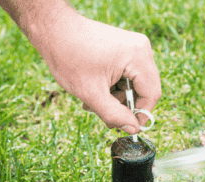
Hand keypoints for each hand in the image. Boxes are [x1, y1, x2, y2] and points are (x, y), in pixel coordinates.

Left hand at [38, 11, 161, 134]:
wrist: (53, 29)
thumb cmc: (69, 56)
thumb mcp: (91, 92)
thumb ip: (114, 114)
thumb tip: (133, 129)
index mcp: (138, 56)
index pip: (151, 93)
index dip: (141, 114)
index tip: (127, 128)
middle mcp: (141, 49)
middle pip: (143, 89)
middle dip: (123, 106)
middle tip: (103, 117)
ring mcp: (133, 48)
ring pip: (133, 85)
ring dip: (114, 99)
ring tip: (91, 103)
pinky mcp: (124, 49)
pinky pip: (126, 76)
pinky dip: (112, 88)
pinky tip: (94, 91)